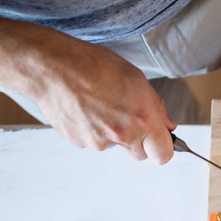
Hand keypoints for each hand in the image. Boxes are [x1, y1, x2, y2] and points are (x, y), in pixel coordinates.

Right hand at [27, 37, 176, 163]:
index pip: (163, 154)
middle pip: (139, 154)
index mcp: (143, 119)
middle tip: (125, 116)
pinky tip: (85, 108)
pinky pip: (93, 141)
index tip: (158, 140)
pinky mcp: (80, 143)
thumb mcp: (135, 78)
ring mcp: (99, 142)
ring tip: (99, 104)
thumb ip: (156, 107)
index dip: (162, 148)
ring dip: (112, 132)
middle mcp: (123, 135)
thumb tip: (167, 125)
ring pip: (114, 145)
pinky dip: (92, 129)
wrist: (52, 67)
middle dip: (137, 141)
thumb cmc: (94, 65)